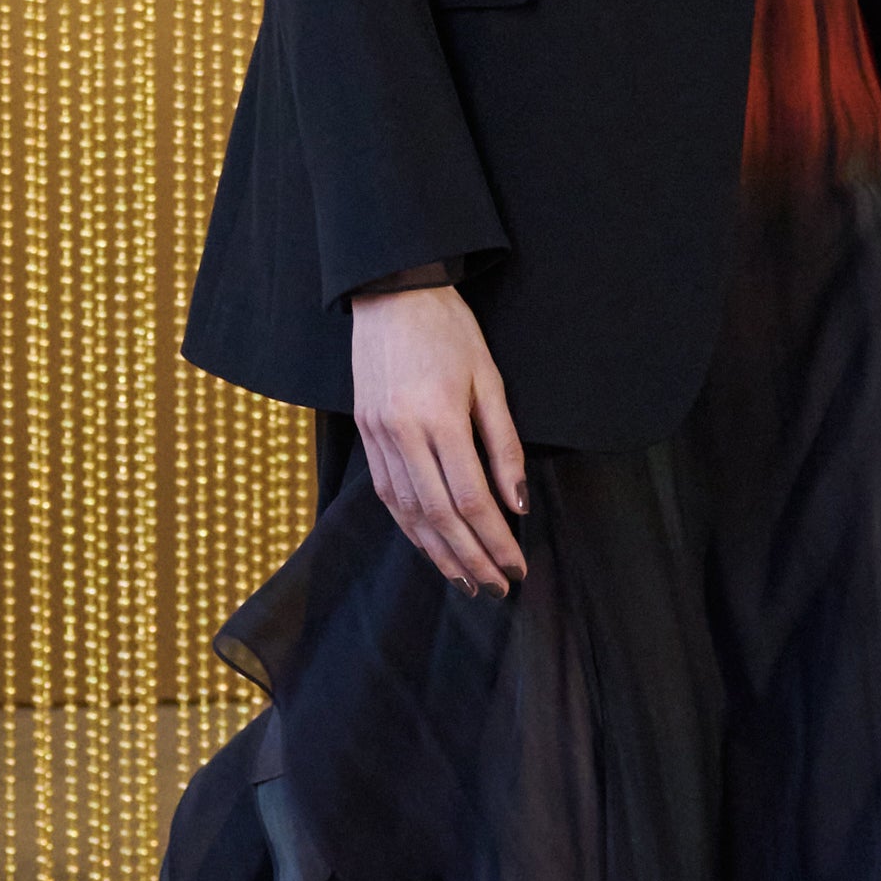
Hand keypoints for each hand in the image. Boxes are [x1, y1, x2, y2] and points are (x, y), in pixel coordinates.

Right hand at [346, 284, 529, 595]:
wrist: (391, 293)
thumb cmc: (450, 330)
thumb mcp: (489, 379)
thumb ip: (504, 444)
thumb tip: (517, 503)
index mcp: (438, 418)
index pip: (470, 498)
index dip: (495, 540)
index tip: (517, 566)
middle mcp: (401, 433)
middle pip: (438, 517)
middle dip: (470, 559)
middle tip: (496, 588)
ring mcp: (377, 436)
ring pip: (407, 513)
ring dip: (438, 553)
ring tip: (466, 581)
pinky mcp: (363, 433)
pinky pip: (386, 494)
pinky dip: (409, 527)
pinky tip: (429, 546)